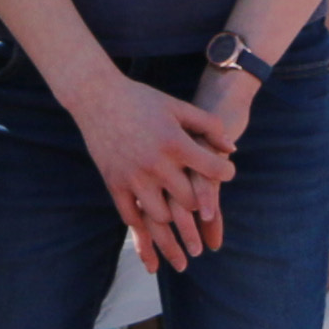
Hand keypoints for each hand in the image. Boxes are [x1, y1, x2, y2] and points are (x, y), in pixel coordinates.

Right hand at [71, 75, 237, 271]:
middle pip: (189, 202)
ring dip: (173, 221)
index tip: (226, 173)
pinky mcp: (114, 184)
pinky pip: (131, 217)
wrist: (97, 98)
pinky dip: (144, 227)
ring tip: (181, 226)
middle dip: (201, 205)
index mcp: (175, 143)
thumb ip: (208, 126)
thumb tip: (231, 150)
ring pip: (161, 218)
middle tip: (206, 208)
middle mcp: (156, 164)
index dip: (225, 172)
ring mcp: (133, 178)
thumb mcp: (178, 107)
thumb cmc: (142, 100)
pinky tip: (153, 230)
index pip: (212, 169)